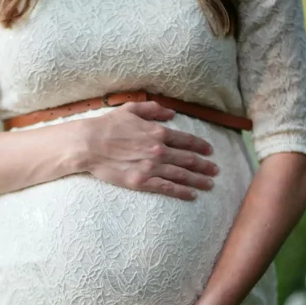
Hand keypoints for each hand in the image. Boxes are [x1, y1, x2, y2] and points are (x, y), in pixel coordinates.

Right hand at [78, 101, 219, 200]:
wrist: (89, 144)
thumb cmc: (107, 125)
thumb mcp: (131, 109)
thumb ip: (153, 109)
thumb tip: (172, 113)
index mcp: (158, 132)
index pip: (186, 140)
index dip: (201, 146)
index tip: (210, 151)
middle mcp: (159, 150)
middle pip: (189, 160)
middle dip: (205, 165)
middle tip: (216, 170)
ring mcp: (152, 167)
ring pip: (182, 175)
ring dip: (199, 180)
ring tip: (210, 184)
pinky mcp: (142, 182)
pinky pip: (167, 188)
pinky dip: (182, 192)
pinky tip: (192, 195)